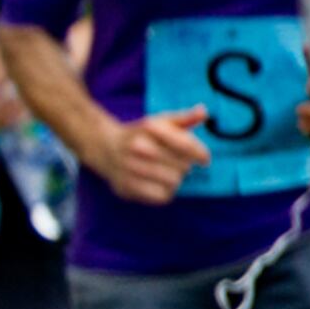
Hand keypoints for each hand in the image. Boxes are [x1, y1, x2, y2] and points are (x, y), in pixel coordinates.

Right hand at [95, 106, 214, 204]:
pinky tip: (157, 184)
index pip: (187, 146)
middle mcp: (139, 146)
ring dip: (175, 180)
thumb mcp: (159, 122)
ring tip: (166, 174)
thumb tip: (203, 112)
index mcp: (150, 127)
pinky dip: (164, 192)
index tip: (204, 159)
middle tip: (174, 163)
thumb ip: (184, 118)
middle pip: (184, 166)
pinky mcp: (127, 186)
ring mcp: (131, 167)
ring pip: (174, 183)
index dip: (201, 154)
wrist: (104, 148)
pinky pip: (162, 196)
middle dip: (183, 166)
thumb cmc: (141, 135)